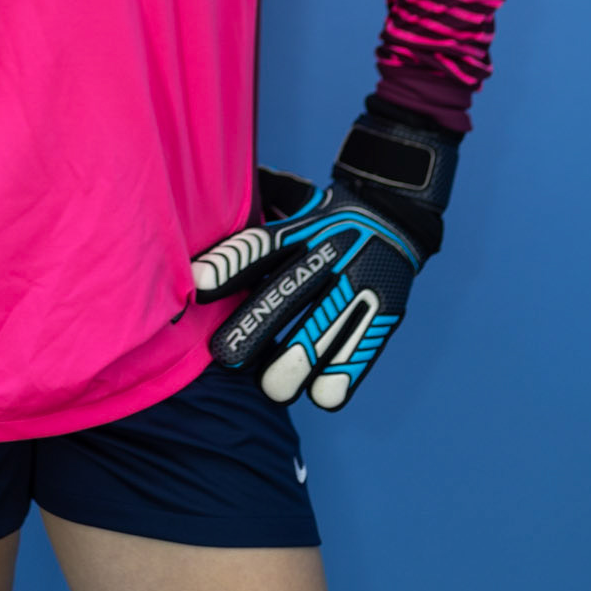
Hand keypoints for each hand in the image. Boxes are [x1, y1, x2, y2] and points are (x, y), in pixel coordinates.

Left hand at [191, 103, 460, 411]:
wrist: (394, 215)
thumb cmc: (324, 215)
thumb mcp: (291, 200)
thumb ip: (252, 209)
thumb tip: (203, 208)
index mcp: (299, 230)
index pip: (257, 247)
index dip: (227, 267)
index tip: (196, 287)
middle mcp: (325, 258)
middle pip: (283, 298)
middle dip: (251, 331)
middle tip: (227, 355)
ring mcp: (356, 288)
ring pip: (317, 339)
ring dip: (290, 368)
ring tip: (274, 385)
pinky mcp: (383, 315)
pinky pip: (357, 359)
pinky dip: (334, 380)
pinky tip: (318, 390)